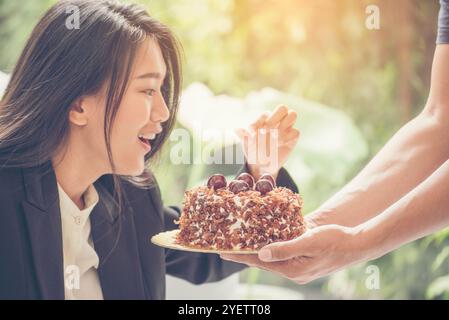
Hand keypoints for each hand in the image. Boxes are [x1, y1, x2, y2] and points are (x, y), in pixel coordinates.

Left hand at [220, 224, 366, 283]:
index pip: (260, 261)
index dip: (241, 256)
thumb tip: (261, 253)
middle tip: (225, 246)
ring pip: (271, 258)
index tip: (223, 252)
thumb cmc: (335, 241)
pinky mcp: (303, 260)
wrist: (358, 244)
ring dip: (256, 250)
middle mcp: (293, 271)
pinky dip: (270, 247)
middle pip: (263, 261)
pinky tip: (263, 240)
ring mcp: (298, 267)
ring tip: (239, 243)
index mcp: (292, 269)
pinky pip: (281, 254)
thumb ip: (285, 248)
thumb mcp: (309, 242)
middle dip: (244, 254)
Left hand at [235, 105, 299, 179]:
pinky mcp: (293, 138)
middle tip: (268, 130)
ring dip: (283, 125)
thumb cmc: (253, 151)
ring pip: (293, 115)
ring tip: (275, 137)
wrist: (262, 166)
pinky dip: (287, 137)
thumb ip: (243, 136)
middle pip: (282, 108)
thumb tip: (235, 129)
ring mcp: (286, 128)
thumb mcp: (246, 145)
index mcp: (265, 119)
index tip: (253, 135)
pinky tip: (279, 145)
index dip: (260, 123)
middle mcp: (277, 121)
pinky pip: (296, 132)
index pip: (265, 114)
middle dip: (275, 118)